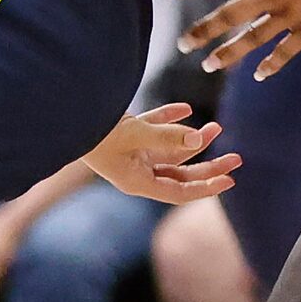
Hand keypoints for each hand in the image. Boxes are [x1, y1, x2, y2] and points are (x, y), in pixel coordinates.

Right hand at [86, 102, 241, 202]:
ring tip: (217, 126)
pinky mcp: (125, 134)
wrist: (64, 113)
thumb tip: (199, 139)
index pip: (178, 192)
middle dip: (208, 166)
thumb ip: (168, 136)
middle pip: (180, 174)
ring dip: (192, 140)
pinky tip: (185, 108)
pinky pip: (153, 129)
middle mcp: (136, 170)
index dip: (206, 188)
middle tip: (236, 158)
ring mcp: (130, 152)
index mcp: (136, 181)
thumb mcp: (134, 133)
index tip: (231, 181)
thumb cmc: (95, 129)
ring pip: (170, 151)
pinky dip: (169, 120)